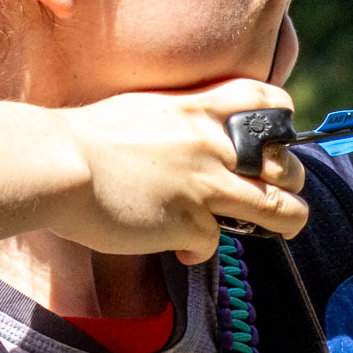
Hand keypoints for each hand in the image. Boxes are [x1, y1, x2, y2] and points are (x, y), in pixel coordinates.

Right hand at [52, 77, 308, 261]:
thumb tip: (194, 144)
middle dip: (292, 182)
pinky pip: (214, 243)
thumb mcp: (147, 110)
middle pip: (285, 165)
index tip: (281, 137)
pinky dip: (200, 249)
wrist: (60, 164)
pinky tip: (180, 248)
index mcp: (201, 110)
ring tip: (284, 227)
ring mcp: (206, 186)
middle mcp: (214, 146)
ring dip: (287, 221)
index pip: (268, 103)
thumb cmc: (88, 137)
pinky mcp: (190, 223)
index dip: (285, 120)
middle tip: (281, 193)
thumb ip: (181, 122)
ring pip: (278, 208)